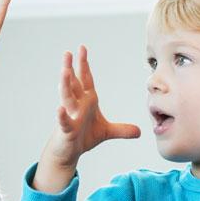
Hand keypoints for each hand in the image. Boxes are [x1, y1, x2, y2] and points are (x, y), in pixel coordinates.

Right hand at [39, 46, 139, 180]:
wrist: (69, 152)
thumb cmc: (83, 137)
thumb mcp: (107, 132)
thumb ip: (122, 129)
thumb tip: (139, 131)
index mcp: (86, 101)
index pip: (85, 80)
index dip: (84, 64)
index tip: (82, 49)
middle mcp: (76, 105)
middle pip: (73, 84)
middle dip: (70, 68)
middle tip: (68, 53)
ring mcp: (70, 116)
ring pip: (66, 98)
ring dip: (65, 85)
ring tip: (64, 71)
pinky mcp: (66, 130)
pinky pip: (64, 121)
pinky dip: (62, 116)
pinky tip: (60, 109)